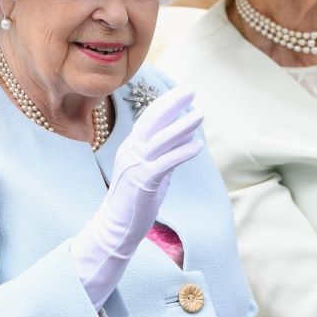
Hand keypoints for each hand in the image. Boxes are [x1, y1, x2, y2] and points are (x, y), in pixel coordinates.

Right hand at [71, 87, 204, 308]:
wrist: (115, 227)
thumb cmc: (134, 201)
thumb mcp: (151, 172)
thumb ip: (165, 155)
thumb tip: (186, 141)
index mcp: (131, 147)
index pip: (149, 117)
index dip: (166, 102)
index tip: (183, 91)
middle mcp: (131, 151)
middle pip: (153, 120)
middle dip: (173, 103)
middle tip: (192, 89)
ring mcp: (136, 165)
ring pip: (161, 139)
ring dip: (182, 125)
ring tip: (201, 113)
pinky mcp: (144, 182)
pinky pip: (165, 163)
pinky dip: (182, 152)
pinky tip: (198, 146)